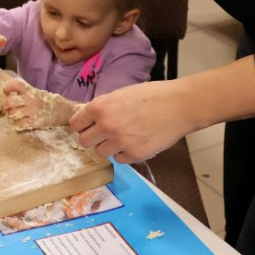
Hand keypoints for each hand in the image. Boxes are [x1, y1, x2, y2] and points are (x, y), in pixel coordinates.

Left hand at [1, 79, 79, 129]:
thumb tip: (8, 94)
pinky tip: (20, 122)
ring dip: (10, 115)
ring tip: (13, 115)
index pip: (15, 84)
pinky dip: (17, 124)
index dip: (7, 88)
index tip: (6, 92)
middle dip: (4, 105)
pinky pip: (19, 124)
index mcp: (30, 90)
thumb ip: (24, 93)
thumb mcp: (37, 93)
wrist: (65, 111)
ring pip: (13, 114)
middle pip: (10, 101)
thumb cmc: (48, 102)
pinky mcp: (35, 122)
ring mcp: (33, 111)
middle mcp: (30, 99)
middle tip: (4, 108)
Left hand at [69, 81, 191, 162]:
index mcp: (100, 107)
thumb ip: (102, 107)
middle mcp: (106, 125)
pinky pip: (119, 159)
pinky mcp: (135, 154)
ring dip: (107, 147)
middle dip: (92, 138)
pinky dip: (124, 154)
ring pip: (100, 153)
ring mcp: (120, 142)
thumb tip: (88, 117)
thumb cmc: (151, 95)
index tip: (87, 126)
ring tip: (120, 139)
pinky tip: (134, 143)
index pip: (76, 124)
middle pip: (84, 141)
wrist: (179, 105)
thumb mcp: (119, 94)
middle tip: (103, 135)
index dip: (81, 125)